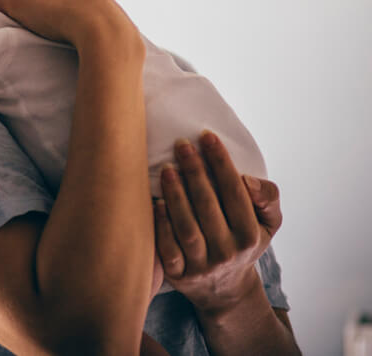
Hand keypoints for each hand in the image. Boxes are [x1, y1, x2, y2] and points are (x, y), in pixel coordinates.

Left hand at [153, 130, 282, 315]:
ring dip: (175, 195)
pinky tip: (156, 201)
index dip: (221, 162)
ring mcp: (202, 265)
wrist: (225, 289)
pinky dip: (162, 224)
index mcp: (250, 235)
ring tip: (167, 168)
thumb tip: (248, 180)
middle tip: (181, 144)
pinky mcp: (179, 274)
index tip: (206, 136)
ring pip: (187, 227)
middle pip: (208, 206)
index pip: (235, 193)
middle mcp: (227, 252)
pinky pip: (168, 249)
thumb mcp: (268, 223)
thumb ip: (267, 198)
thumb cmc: (244, 241)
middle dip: (194, 172)